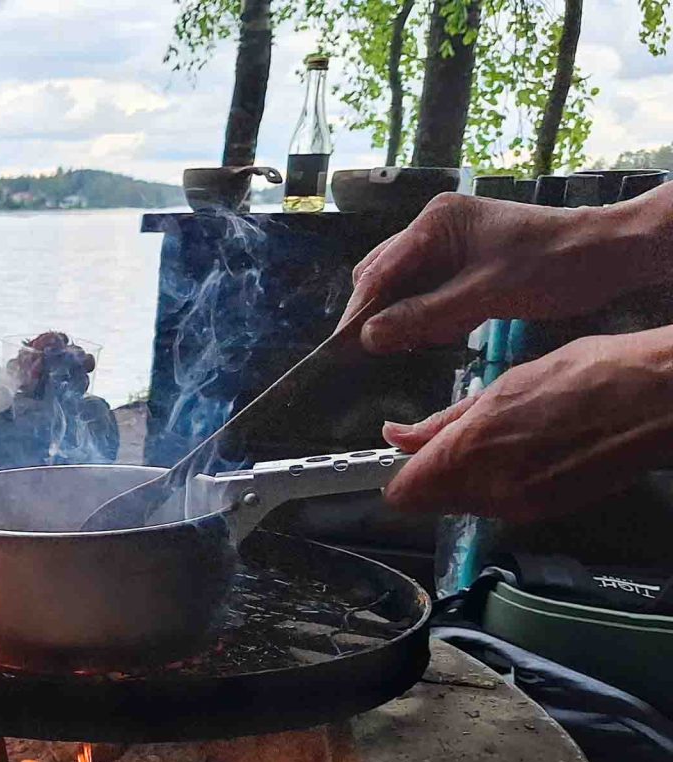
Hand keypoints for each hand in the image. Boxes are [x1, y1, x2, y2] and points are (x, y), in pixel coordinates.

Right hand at [343, 189, 671, 353]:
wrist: (607, 255)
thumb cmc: (554, 262)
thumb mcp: (485, 295)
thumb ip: (424, 316)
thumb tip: (371, 336)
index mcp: (435, 222)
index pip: (380, 270)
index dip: (360, 310)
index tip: (342, 346)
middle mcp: (434, 229)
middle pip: (385, 278)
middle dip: (384, 315)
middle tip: (380, 350)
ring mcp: (448, 246)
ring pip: (406, 290)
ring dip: (412, 318)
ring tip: (440, 333)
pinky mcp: (463, 265)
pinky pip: (431, 295)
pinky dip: (434, 317)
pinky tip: (454, 328)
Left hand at [381, 326, 672, 520]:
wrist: (657, 400)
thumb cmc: (584, 377)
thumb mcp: (501, 387)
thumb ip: (442, 421)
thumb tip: (396, 436)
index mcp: (470, 455)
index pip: (403, 494)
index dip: (398, 475)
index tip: (403, 456)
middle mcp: (490, 492)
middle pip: (433, 501)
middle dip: (433, 474)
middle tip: (457, 434)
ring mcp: (521, 507)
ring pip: (466, 503)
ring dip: (468, 477)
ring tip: (503, 434)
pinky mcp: (548, 511)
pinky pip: (501, 504)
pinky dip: (500, 482)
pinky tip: (527, 448)